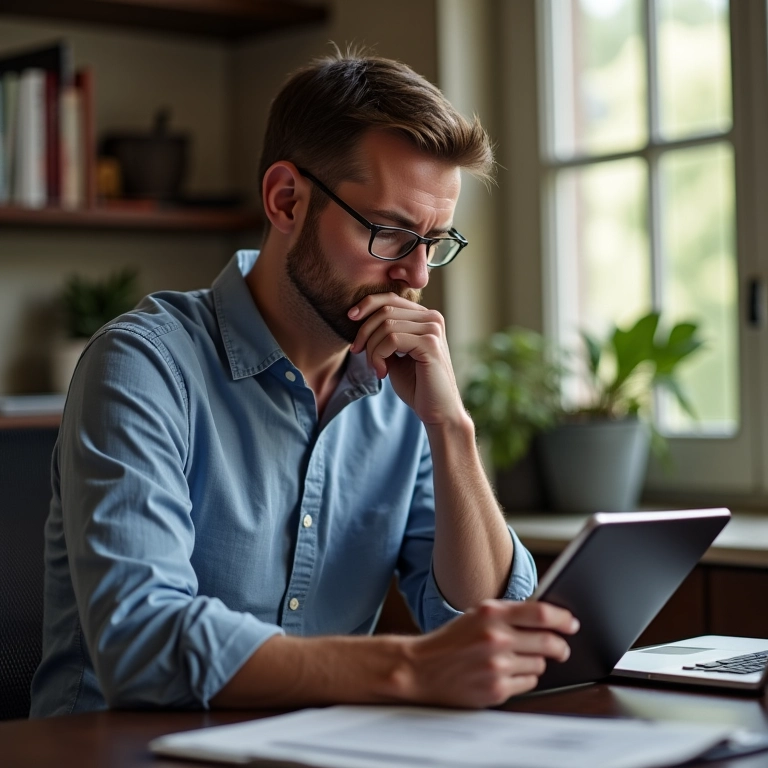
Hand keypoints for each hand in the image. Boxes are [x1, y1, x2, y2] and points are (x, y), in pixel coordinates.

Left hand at [348, 293, 462, 425]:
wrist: (437, 411)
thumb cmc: (417, 386)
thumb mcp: (395, 356)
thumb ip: (384, 337)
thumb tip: (359, 318)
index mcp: (425, 318)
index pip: (391, 299)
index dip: (367, 304)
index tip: (349, 317)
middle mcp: (432, 318)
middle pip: (385, 309)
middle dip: (365, 332)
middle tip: (358, 353)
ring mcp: (433, 329)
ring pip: (386, 325)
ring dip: (372, 349)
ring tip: (376, 368)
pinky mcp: (430, 344)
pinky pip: (392, 339)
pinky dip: (379, 356)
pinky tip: (382, 372)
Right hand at [396, 599, 578, 708]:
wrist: (420, 668)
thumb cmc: (451, 640)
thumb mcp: (477, 615)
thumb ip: (509, 613)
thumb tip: (547, 617)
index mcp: (491, 613)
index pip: (541, 613)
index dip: (563, 618)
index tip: (572, 623)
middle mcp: (495, 638)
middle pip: (548, 642)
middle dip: (560, 646)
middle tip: (562, 648)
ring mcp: (497, 666)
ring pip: (540, 664)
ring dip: (536, 662)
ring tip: (516, 659)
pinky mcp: (496, 689)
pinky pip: (529, 683)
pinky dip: (524, 678)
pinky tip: (506, 673)